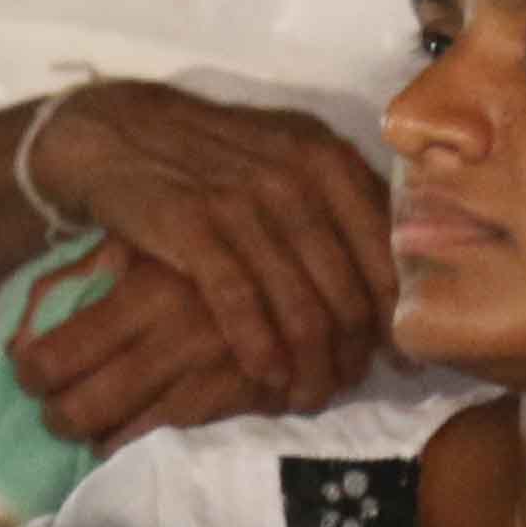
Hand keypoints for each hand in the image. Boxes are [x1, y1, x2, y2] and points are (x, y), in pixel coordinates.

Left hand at [13, 250, 319, 448]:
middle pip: (80, 405)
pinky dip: (148, 440)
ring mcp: (209, 369)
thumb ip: (107, 268)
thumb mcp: (163, 238)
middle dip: (58, 418)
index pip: (55, 353)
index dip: (31, 373)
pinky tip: (139, 429)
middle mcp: (172, 333)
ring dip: (99, 437)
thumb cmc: (223, 237)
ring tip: (94, 427)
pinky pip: (176, 435)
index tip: (29, 372)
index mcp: (146, 289)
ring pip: (122, 433)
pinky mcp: (244, 393)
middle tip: (56, 412)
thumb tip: (46, 306)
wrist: (328, 252)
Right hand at [28, 78, 392, 409]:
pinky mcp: (192, 225)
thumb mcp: (291, 155)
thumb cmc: (219, 154)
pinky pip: (240, 302)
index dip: (398, 312)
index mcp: (331, 161)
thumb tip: (399, 266)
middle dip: (354, 350)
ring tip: (311, 395)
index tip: (404, 357)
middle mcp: (296, 178)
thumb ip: (343, 202)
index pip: (385, 251)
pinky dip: (259, 347)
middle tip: (349, 385)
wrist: (122, 131)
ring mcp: (244, 202)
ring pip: (300, 304)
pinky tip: (267, 377)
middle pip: (347, 288)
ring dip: (310, 363)